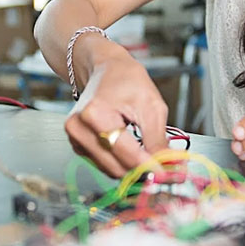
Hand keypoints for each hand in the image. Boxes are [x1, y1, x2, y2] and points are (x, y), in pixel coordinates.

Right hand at [63, 49, 168, 177]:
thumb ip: (158, 141)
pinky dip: (121, 163)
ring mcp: (75, 138)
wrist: (105, 70)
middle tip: (165, 167)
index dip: (151, 168)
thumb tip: (168, 168)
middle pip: (117, 167)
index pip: (126, 154)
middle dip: (143, 170)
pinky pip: (105, 166)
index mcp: (95, 114)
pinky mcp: (77, 146)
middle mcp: (79, 128)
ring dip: (132, 169)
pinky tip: (131, 149)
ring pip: (111, 171)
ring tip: (149, 154)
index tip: (169, 175)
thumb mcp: (152, 106)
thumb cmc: (126, 79)